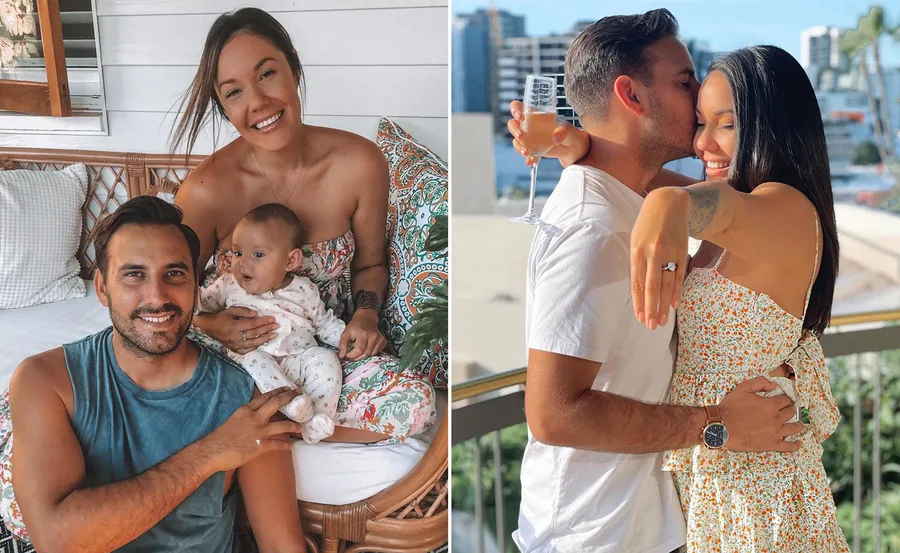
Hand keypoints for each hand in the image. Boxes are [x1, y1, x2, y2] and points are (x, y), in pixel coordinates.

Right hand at [197, 307, 278, 353]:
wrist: (209, 327)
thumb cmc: (221, 317)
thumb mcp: (231, 310)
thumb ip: (244, 311)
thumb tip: (256, 314)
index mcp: (234, 326)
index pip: (252, 324)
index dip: (263, 321)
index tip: (273, 319)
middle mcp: (235, 337)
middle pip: (254, 333)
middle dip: (267, 329)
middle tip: (276, 326)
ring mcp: (234, 345)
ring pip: (253, 343)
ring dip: (264, 339)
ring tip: (274, 335)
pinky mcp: (234, 349)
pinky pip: (247, 350)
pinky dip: (255, 346)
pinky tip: (262, 342)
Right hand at [199, 388, 303, 471]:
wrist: (212, 451)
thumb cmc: (219, 438)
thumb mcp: (232, 420)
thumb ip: (244, 417)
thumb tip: (251, 419)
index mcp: (246, 410)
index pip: (264, 397)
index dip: (277, 392)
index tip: (286, 389)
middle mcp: (255, 417)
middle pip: (276, 403)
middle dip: (289, 398)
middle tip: (299, 396)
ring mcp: (259, 431)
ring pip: (282, 425)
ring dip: (293, 426)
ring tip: (300, 427)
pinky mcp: (261, 445)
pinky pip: (278, 444)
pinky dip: (286, 445)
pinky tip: (291, 446)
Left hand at [338, 309, 386, 360]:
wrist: (366, 318)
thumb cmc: (355, 326)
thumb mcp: (346, 333)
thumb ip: (342, 345)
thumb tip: (342, 356)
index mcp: (363, 334)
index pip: (358, 350)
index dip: (351, 356)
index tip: (346, 356)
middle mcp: (373, 336)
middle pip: (365, 354)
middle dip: (356, 358)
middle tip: (351, 355)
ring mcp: (379, 339)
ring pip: (371, 355)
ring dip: (363, 356)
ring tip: (358, 351)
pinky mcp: (383, 341)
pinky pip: (376, 353)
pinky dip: (370, 353)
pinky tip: (366, 348)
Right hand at [508, 100, 589, 167]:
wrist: (573, 148)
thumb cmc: (569, 133)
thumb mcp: (568, 129)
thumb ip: (562, 131)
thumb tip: (555, 137)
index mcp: (535, 115)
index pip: (519, 107)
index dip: (515, 109)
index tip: (519, 115)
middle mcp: (529, 125)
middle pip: (513, 124)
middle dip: (514, 130)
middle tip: (521, 136)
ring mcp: (529, 138)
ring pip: (516, 140)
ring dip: (518, 146)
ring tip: (527, 153)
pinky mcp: (532, 149)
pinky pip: (525, 153)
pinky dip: (528, 158)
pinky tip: (531, 162)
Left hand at [630, 188, 690, 329]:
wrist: (668, 203)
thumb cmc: (647, 225)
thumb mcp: (636, 240)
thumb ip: (637, 263)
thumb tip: (639, 289)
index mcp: (636, 251)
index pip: (638, 283)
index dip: (639, 302)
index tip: (640, 318)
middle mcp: (652, 253)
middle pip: (652, 287)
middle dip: (651, 309)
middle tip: (651, 326)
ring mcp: (669, 252)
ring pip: (667, 284)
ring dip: (664, 305)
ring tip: (662, 321)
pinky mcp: (682, 251)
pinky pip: (679, 275)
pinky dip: (677, 291)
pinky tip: (674, 304)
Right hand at [718, 377, 803, 451]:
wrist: (721, 426)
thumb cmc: (730, 407)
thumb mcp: (742, 388)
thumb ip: (759, 382)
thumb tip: (773, 384)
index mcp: (770, 405)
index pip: (785, 399)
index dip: (785, 398)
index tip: (784, 398)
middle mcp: (776, 419)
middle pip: (790, 412)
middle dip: (791, 408)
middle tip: (789, 408)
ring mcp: (774, 433)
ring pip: (793, 428)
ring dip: (798, 425)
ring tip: (799, 424)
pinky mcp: (770, 444)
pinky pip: (787, 446)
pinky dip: (795, 445)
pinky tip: (799, 443)